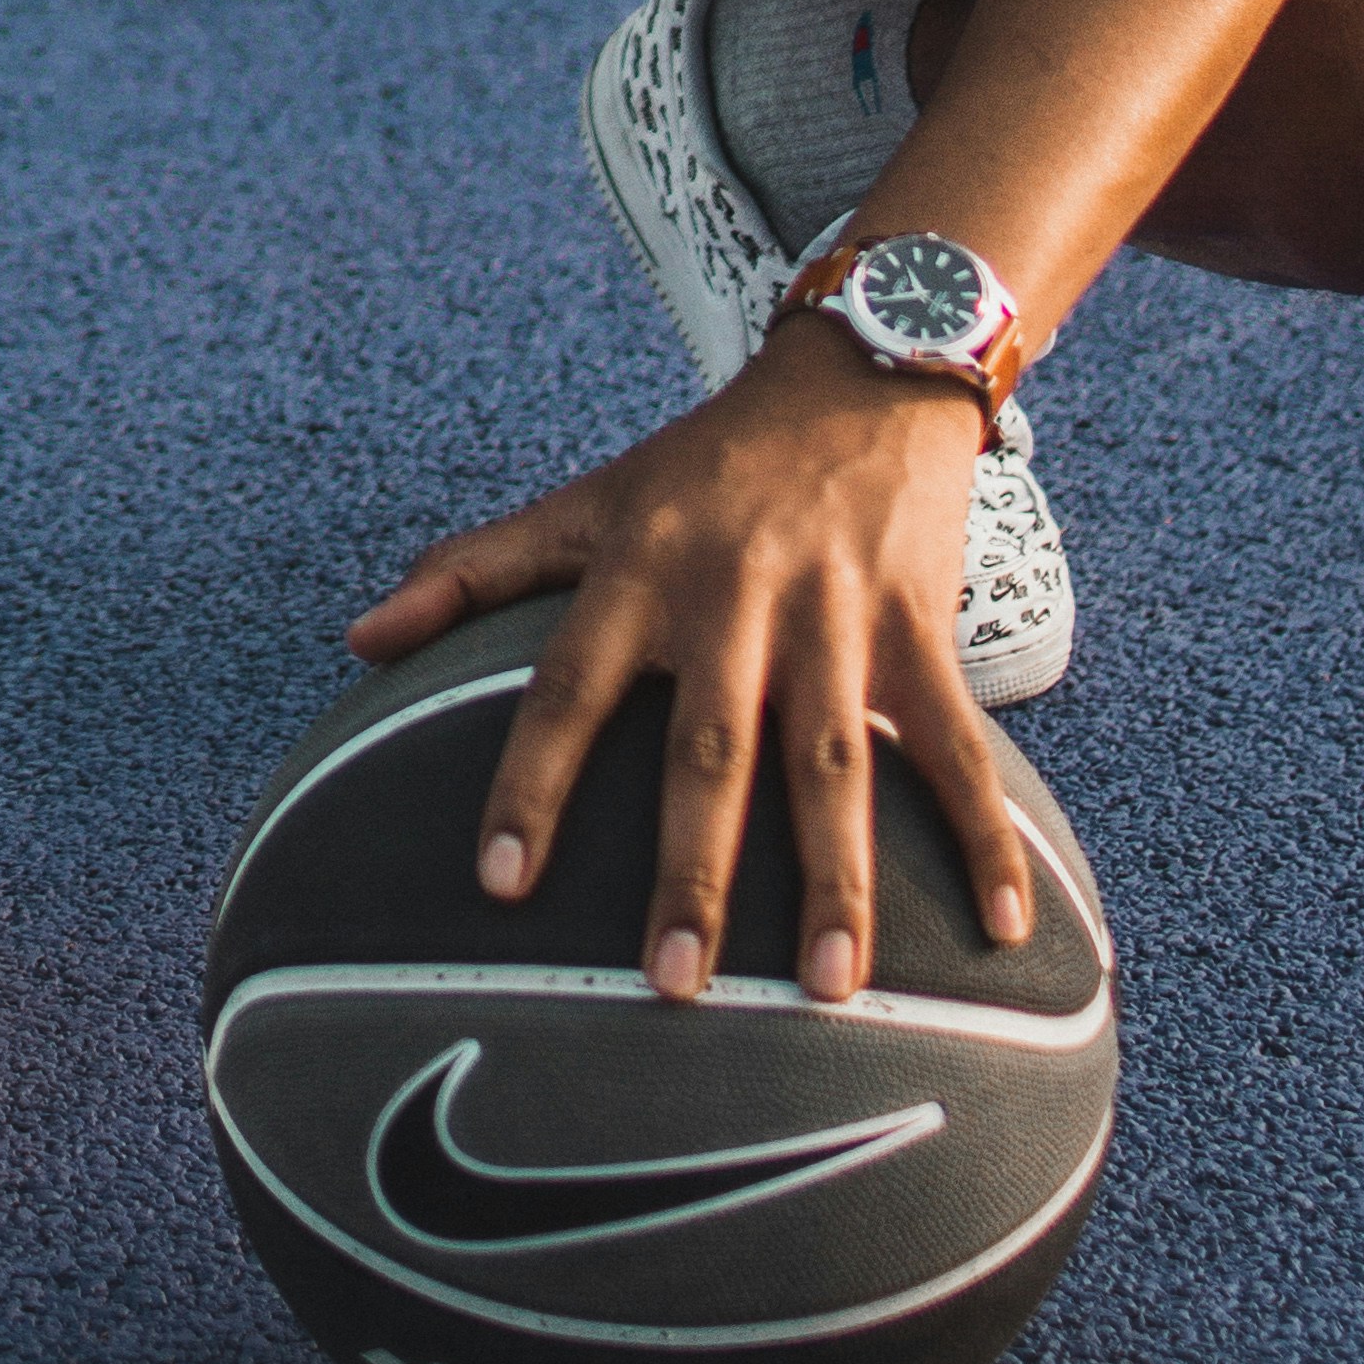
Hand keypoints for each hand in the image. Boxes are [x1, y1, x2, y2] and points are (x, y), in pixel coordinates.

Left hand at [348, 321, 1032, 1004]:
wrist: (854, 374)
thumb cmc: (699, 464)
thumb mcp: (583, 500)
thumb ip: (471, 571)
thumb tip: (356, 640)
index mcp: (637, 569)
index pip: (567, 685)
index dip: (530, 779)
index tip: (499, 886)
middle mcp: (731, 594)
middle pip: (707, 749)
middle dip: (691, 870)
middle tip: (673, 986)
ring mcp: (833, 613)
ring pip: (833, 762)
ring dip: (838, 879)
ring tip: (829, 989)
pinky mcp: (919, 626)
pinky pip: (958, 745)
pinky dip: (987, 836)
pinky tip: (1007, 936)